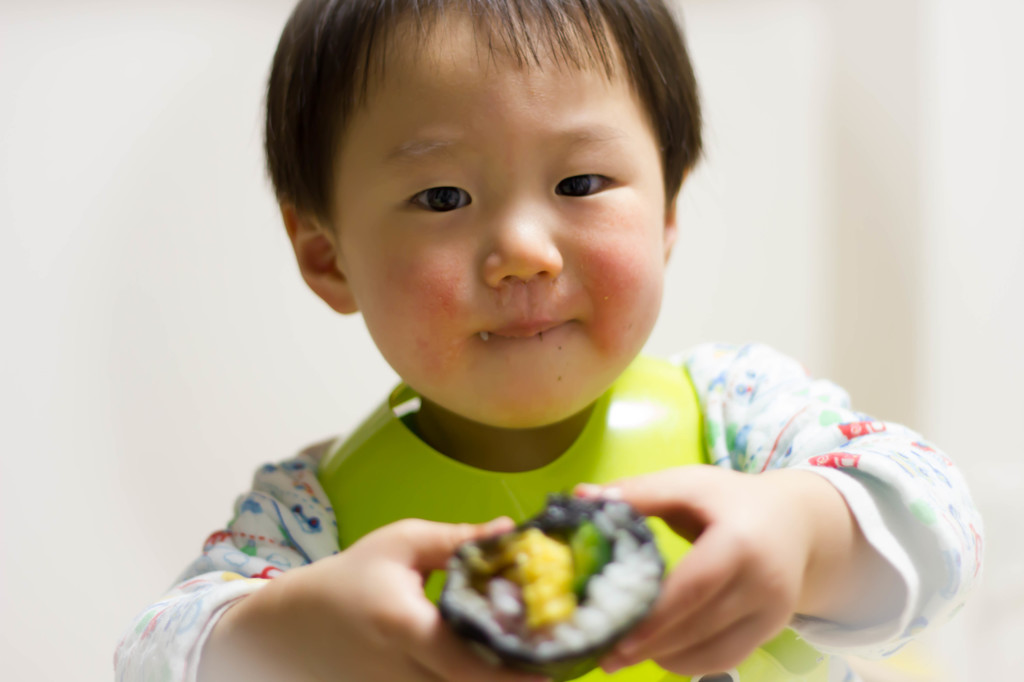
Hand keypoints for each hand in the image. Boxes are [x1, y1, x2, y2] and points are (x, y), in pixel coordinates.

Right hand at [199, 517, 548, 681]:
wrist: (292, 628)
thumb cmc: (350, 577)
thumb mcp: (401, 545)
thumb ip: (458, 540)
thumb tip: (513, 531)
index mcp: (405, 628)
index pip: (468, 661)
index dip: (515, 669)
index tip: (555, 661)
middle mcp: (403, 673)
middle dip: (517, 678)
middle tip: (560, 659)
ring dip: (496, 680)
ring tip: (538, 662)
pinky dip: (472, 681)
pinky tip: (498, 666)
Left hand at [576, 466, 869, 675]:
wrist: (796, 520)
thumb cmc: (731, 499)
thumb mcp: (689, 485)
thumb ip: (638, 493)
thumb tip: (582, 495)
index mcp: (740, 541)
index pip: (695, 587)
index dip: (655, 616)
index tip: (615, 635)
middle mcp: (763, 582)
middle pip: (700, 626)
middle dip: (649, 645)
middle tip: (604, 653)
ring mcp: (773, 612)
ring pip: (713, 652)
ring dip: (665, 658)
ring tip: (623, 654)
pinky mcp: (771, 630)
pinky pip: (726, 658)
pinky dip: (689, 661)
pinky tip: (658, 654)